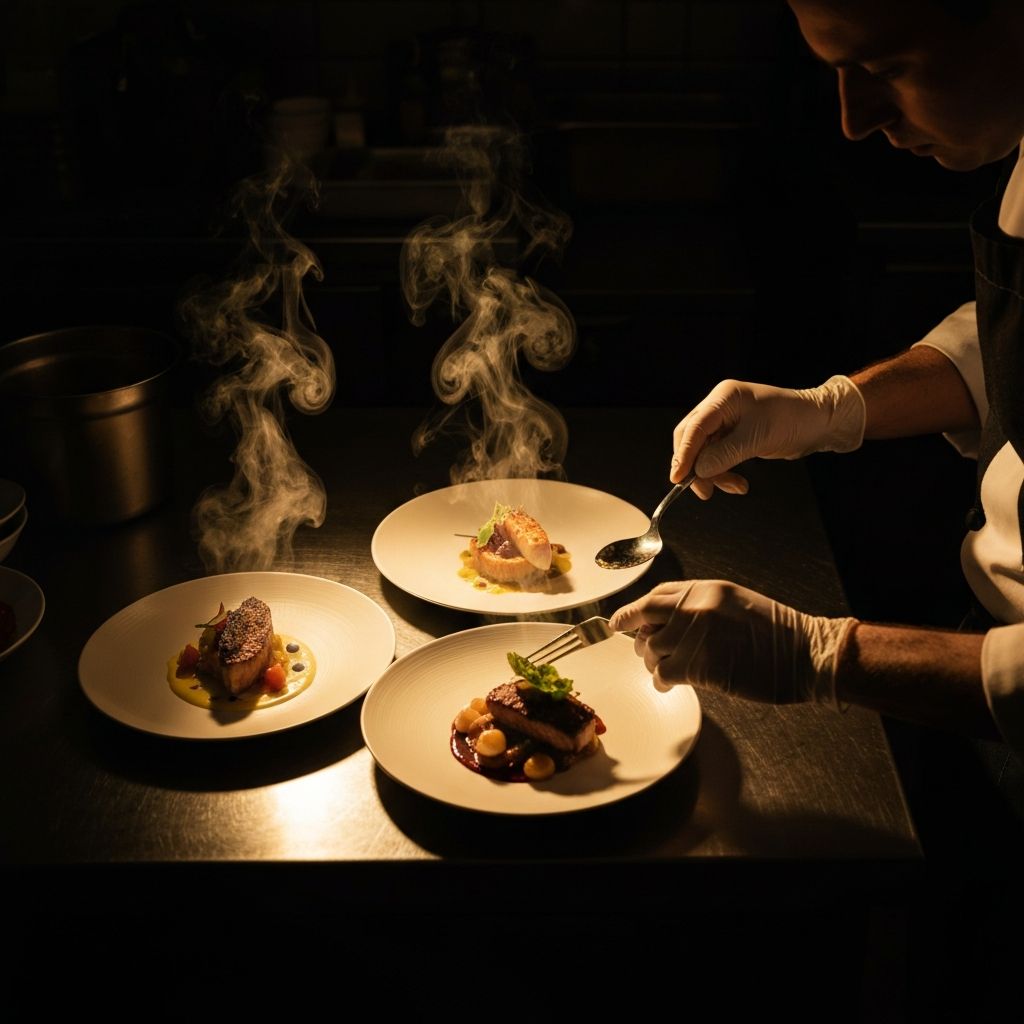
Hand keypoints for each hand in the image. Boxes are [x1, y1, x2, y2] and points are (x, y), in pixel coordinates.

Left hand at [609, 580, 857, 705]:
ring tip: (665, 669)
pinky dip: (661, 681)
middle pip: (644, 618)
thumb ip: (698, 607)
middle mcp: (695, 607)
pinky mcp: (698, 665)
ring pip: (650, 650)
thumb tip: (664, 621)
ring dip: (652, 663)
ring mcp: (695, 636)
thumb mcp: (734, 603)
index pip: (655, 596)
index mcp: (705, 589)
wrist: (804, 654)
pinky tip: (669, 683)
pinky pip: (662, 674)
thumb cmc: (776, 633)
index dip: (634, 612)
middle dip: (635, 635)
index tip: (621, 621)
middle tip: (643, 649)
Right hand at [670, 376, 864, 497]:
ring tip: (734, 487)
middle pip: (692, 439)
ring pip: (704, 451)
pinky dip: (724, 472)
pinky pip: (717, 456)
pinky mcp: (734, 435)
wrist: (818, 422)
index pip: (693, 427)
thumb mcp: (756, 438)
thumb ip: (724, 455)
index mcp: (723, 398)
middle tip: (703, 491)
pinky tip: (738, 483)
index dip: (683, 455)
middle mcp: (720, 407)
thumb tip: (698, 471)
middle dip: (696, 467)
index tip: (678, 479)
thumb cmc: (792, 420)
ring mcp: (726, 421)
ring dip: (714, 473)